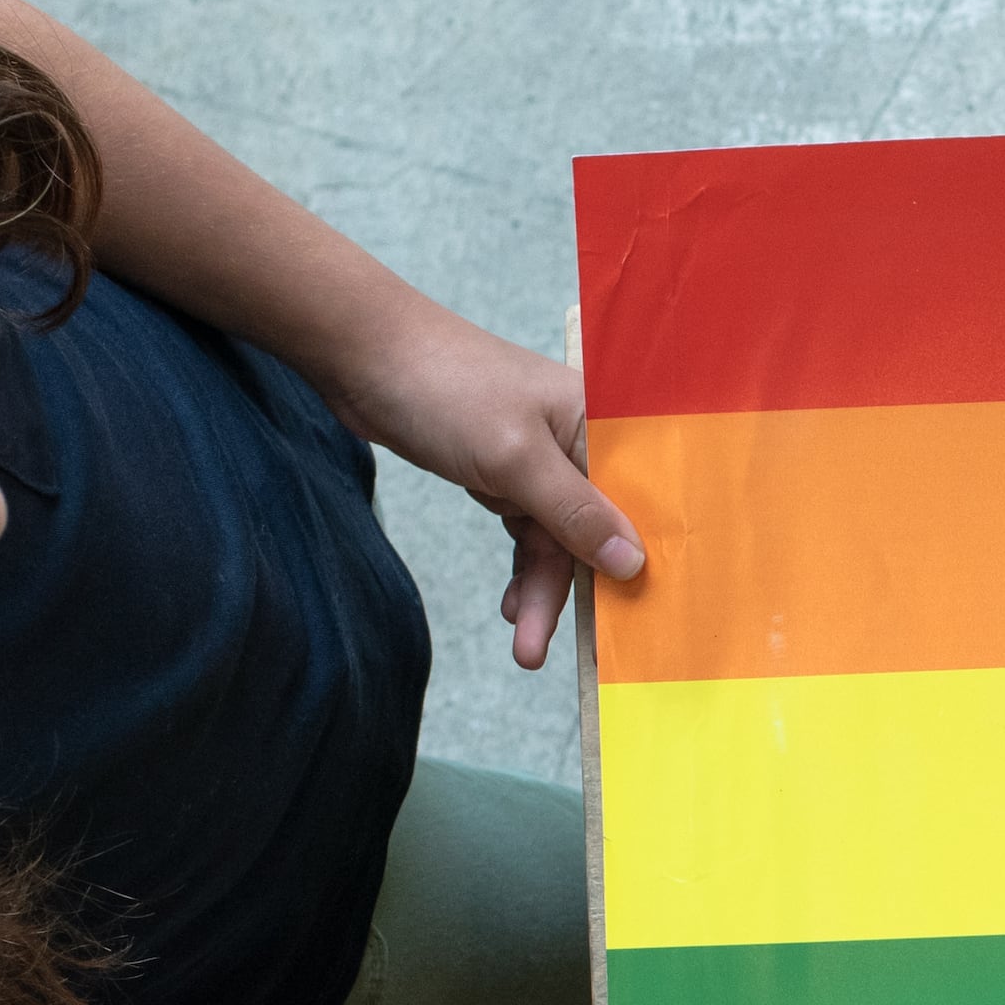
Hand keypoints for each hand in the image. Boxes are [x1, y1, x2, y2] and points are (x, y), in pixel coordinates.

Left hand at [307, 305, 646, 669]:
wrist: (363, 357)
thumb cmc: (446, 389)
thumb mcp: (515, 457)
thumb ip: (575, 512)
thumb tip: (633, 562)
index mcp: (601, 423)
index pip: (640, 500)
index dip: (641, 558)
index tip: (637, 619)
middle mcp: (580, 443)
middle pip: (596, 531)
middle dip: (574, 591)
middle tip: (550, 647)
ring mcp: (541, 461)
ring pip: (558, 541)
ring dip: (540, 590)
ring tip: (524, 644)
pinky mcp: (505, 474)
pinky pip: (528, 534)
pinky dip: (520, 569)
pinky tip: (509, 604)